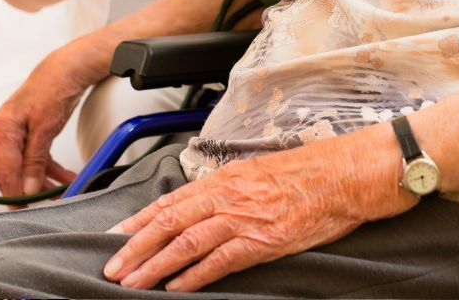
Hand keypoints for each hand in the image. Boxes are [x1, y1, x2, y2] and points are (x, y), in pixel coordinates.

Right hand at [0, 40, 97, 199]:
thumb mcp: (44, 129)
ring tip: (63, 193)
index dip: (14, 196)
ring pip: (26, 168)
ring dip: (44, 182)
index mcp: (1, 130)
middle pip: (14, 172)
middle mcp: (4, 132)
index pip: (4, 173)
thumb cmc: (54, 89)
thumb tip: (25, 190)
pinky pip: (36, 158)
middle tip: (49, 204)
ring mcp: (17, 133)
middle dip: (31, 190)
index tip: (24, 213)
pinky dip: (49, 169)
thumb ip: (33, 161)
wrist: (68, 67)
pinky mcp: (30, 132)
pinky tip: (65, 179)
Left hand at [103, 124, 412, 291]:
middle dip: (137, 245)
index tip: (119, 234)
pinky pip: (219, 260)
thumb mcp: (264, 171)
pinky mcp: (262, 239)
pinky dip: (193, 276)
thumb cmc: (311, 171)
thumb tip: (213, 201)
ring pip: (186, 241)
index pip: (175, 198)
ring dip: (154, 264)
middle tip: (112, 265)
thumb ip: (235, 186)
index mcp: (228, 176)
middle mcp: (229, 193)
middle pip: (171, 220)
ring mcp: (244, 216)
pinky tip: (176, 288)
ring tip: (132, 281)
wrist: (346, 172)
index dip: (143, 218)